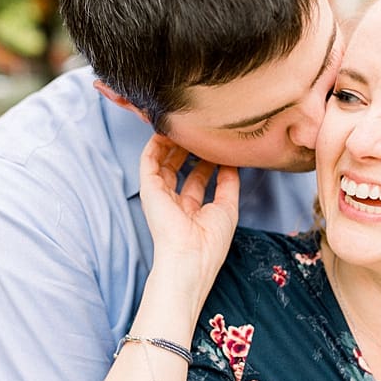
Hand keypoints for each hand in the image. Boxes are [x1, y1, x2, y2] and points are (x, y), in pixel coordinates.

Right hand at [137, 134, 239, 299]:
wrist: (191, 257)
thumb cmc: (209, 242)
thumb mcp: (227, 207)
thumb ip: (228, 183)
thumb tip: (232, 163)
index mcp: (191, 210)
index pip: (196, 179)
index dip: (206, 161)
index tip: (216, 144)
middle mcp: (173, 202)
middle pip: (178, 168)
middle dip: (189, 148)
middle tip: (200, 130)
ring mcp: (160, 196)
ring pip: (163, 162)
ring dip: (172, 143)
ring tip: (183, 124)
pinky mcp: (149, 190)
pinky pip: (148, 161)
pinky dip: (155, 145)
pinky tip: (165, 131)